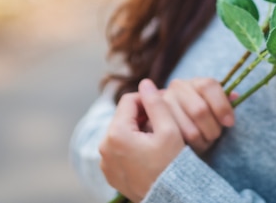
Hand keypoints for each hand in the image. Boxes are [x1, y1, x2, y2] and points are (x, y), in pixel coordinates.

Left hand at [99, 79, 184, 202]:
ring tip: (157, 139)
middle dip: (142, 116)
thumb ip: (156, 103)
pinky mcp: (110, 173)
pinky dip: (132, 146)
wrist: (170, 199)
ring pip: (121, 133)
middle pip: (124, 117)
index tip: (163, 107)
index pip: (129, 101)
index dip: (148, 99)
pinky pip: (119, 150)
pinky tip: (149, 153)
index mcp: (116, 134)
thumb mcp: (169, 130)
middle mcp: (104, 148)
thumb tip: (145, 82)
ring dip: (137, 131)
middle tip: (163, 124)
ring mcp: (105, 162)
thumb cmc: (171, 165)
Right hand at [162, 78, 235, 154]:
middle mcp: (176, 88)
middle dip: (212, 128)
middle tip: (215, 136)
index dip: (222, 106)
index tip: (230, 123)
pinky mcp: (155, 125)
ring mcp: (163, 105)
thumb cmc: (200, 117)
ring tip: (205, 141)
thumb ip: (224, 102)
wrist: (171, 126)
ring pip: (190, 130)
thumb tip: (236, 97)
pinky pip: (179, 142)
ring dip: (202, 140)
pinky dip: (190, 148)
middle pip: (200, 110)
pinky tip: (193, 147)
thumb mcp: (213, 107)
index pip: (209, 86)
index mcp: (194, 82)